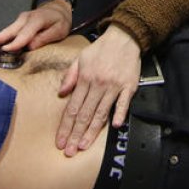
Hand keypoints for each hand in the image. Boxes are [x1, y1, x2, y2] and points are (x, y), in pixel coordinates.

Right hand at [0, 0, 72, 54]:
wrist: (57, 8)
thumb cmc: (59, 20)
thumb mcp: (59, 30)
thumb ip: (45, 38)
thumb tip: (31, 46)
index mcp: (37, 19)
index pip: (25, 34)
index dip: (15, 43)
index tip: (5, 50)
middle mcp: (26, 18)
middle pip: (10, 30)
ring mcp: (21, 19)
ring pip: (7, 30)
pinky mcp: (18, 22)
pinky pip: (9, 31)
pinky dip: (1, 38)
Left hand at [55, 25, 140, 156]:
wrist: (124, 37)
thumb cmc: (100, 49)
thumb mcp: (80, 58)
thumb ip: (70, 76)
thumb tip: (61, 93)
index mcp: (84, 79)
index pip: (72, 107)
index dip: (65, 126)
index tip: (60, 141)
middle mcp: (97, 84)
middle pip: (85, 114)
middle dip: (75, 134)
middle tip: (69, 151)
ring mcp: (113, 86)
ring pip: (101, 112)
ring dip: (92, 131)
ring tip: (84, 146)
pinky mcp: (128, 86)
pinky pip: (123, 103)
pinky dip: (119, 113)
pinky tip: (114, 126)